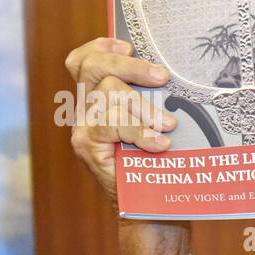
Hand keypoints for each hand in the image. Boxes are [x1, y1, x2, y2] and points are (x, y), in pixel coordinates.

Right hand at [64, 37, 175, 207]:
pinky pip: (111, 125)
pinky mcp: (86, 147)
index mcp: (97, 100)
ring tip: (168, 126)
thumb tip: (172, 76)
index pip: (83, 62)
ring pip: (107, 94)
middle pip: (93, 68)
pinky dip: (140, 132)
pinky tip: (159, 143)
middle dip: (130, 66)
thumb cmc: (159, 164)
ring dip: (144, 107)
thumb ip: (151, 99)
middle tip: (162, 77)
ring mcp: (82, 128)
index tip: (128, 44)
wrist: (148, 210)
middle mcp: (84, 110)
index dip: (101, 47)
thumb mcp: (154, 124)